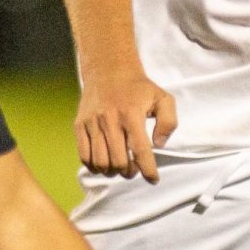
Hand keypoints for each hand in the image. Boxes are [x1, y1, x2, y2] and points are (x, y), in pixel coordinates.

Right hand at [76, 68, 178, 182]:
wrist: (108, 70)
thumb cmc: (138, 88)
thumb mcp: (163, 98)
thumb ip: (168, 122)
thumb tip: (159, 144)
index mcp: (131, 114)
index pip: (140, 150)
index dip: (148, 170)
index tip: (153, 180)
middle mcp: (110, 119)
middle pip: (119, 161)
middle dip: (129, 172)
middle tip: (134, 169)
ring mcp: (92, 123)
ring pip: (100, 162)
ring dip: (112, 171)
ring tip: (120, 167)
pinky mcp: (80, 125)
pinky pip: (84, 156)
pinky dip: (95, 166)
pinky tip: (104, 163)